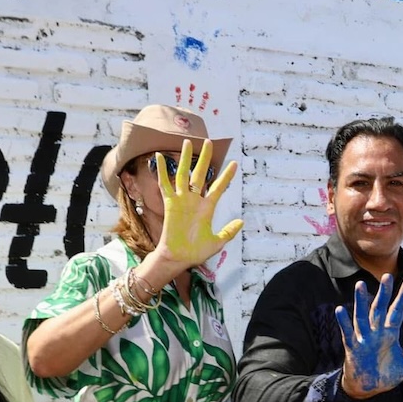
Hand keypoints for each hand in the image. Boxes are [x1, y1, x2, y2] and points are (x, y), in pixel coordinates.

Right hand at [155, 138, 242, 274]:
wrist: (179, 258)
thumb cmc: (196, 252)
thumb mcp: (217, 242)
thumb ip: (228, 231)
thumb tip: (241, 221)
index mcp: (207, 208)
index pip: (218, 187)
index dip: (226, 176)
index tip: (235, 163)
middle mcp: (195, 201)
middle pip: (200, 174)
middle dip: (205, 159)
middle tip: (208, 142)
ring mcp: (181, 200)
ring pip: (183, 175)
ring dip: (185, 159)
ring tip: (187, 142)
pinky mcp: (169, 204)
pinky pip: (165, 184)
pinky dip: (162, 171)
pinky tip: (161, 157)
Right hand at [336, 275, 402, 398]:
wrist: (368, 389)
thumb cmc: (386, 374)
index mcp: (390, 334)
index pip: (397, 312)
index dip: (402, 297)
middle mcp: (376, 333)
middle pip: (379, 309)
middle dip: (383, 294)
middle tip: (386, 275)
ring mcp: (363, 339)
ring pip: (362, 317)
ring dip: (361, 302)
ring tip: (360, 286)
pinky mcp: (352, 348)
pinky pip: (348, 334)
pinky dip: (344, 323)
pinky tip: (340, 310)